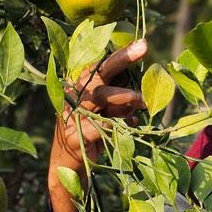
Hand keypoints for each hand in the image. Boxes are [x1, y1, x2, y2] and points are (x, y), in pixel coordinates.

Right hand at [52, 38, 147, 166]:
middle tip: (142, 49)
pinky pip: (96, 127)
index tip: (142, 44)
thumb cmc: (91, 136)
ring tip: (140, 100)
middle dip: (120, 60)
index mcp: (81, 89)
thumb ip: (119, 104)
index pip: (100, 66)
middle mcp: (73, 97)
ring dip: (121, 95)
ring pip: (97, 97)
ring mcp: (70, 116)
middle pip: (97, 74)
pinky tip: (129, 125)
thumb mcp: (106, 116)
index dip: (121, 55)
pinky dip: (114, 125)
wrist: (69, 168)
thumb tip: (141, 97)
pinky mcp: (73, 138)